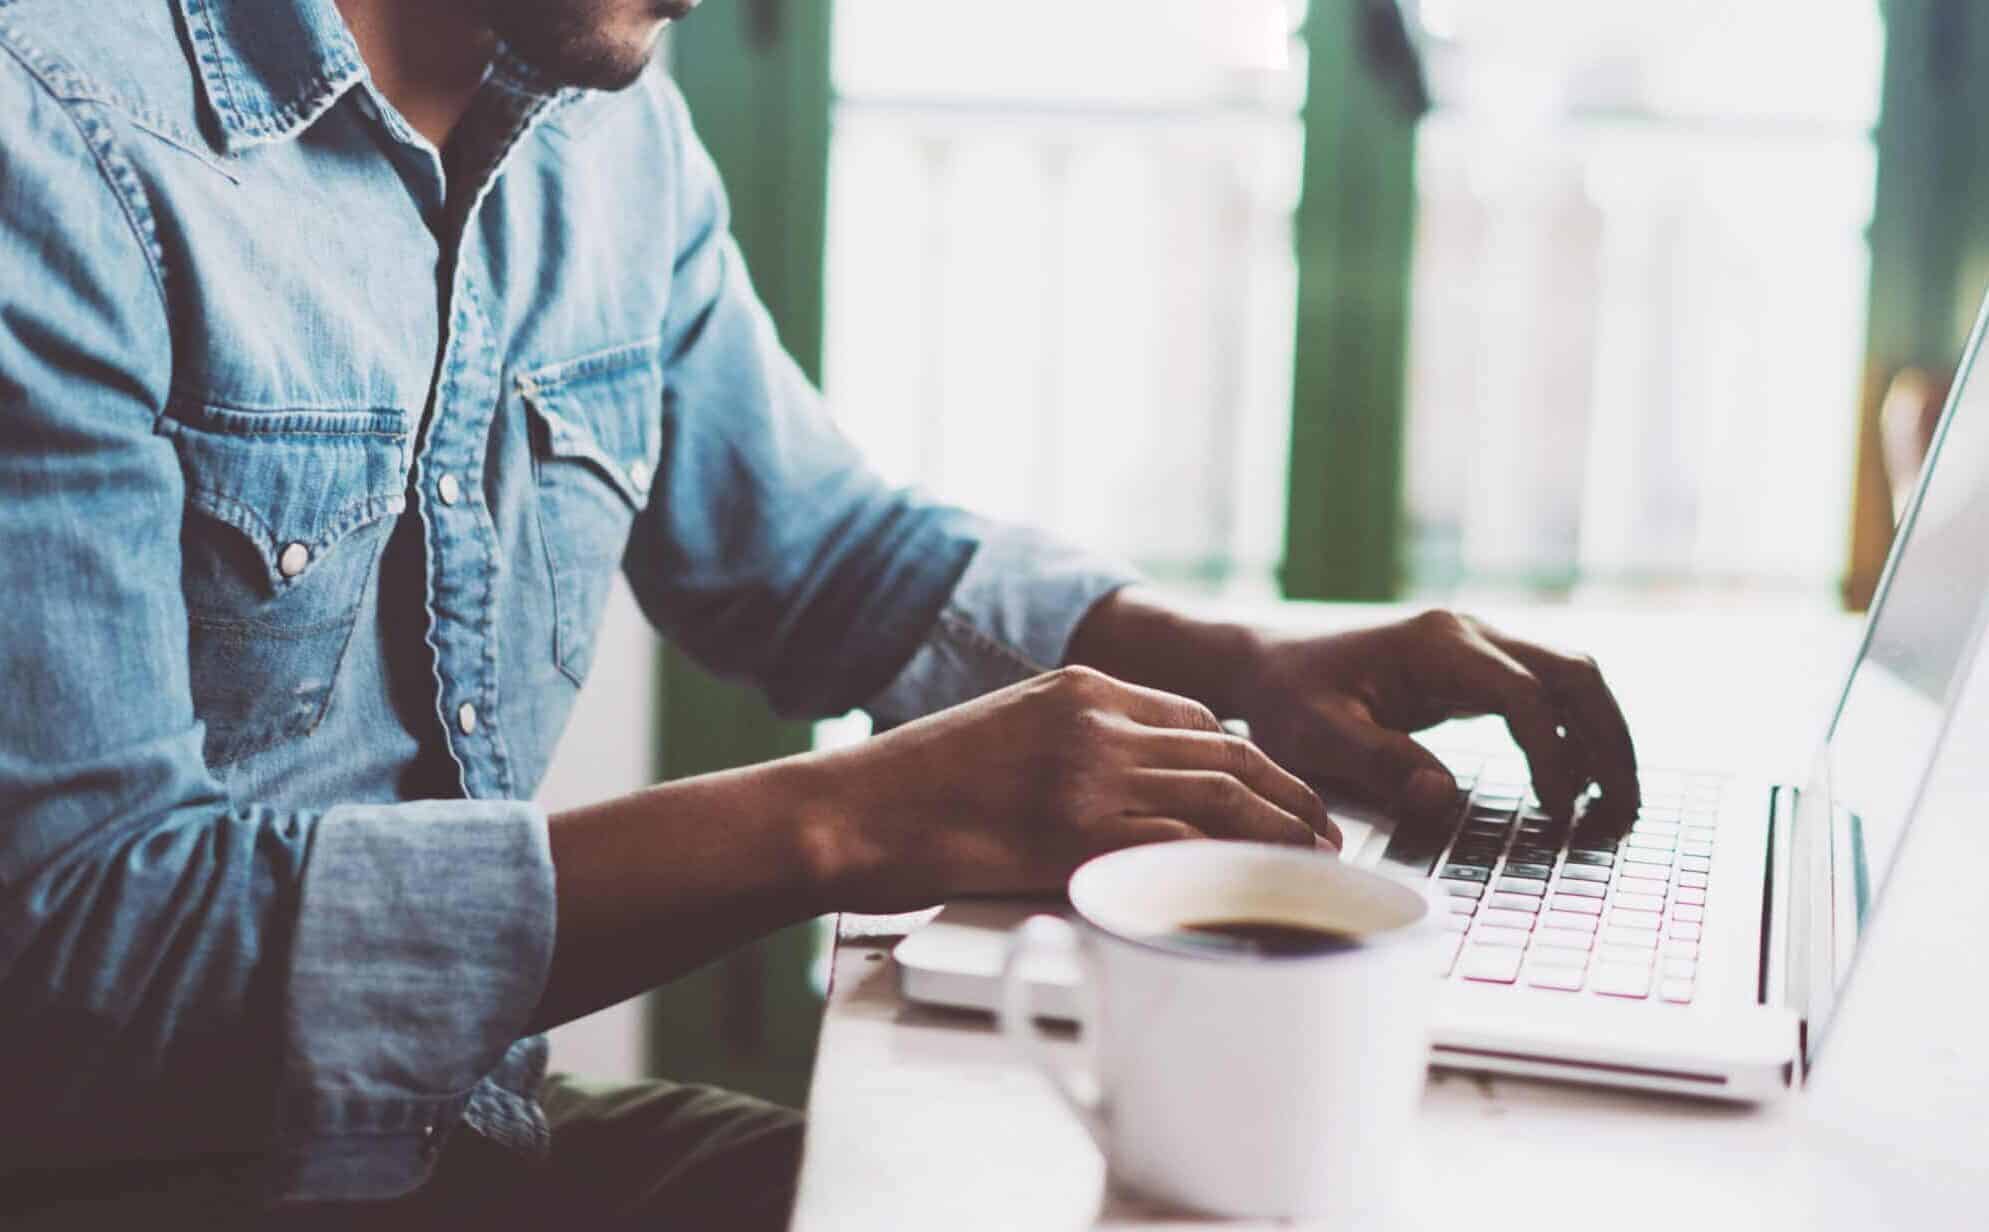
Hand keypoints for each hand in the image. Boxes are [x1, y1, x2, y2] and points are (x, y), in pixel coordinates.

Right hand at [810, 666, 1339, 911]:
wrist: (851, 811)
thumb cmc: (915, 787)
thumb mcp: (1005, 732)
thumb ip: (1072, 745)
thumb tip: (1131, 789)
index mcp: (1079, 687)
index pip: (1197, 720)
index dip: (1252, 762)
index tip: (1278, 793)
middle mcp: (1096, 721)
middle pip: (1228, 754)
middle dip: (1289, 795)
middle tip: (1326, 831)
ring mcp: (1090, 775)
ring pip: (1221, 797)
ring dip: (1281, 833)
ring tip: (1315, 863)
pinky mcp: (1076, 834)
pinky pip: (1180, 846)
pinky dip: (1231, 867)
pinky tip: (1257, 888)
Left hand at [1232, 610, 1639, 818]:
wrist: (1267, 663)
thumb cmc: (1286, 698)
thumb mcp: (1316, 735)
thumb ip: (1379, 763)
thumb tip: (1445, 797)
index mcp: (1437, 645)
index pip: (1524, 696)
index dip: (1552, 756)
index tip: (1559, 811)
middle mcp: (1469, 634)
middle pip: (1573, 674)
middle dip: (1609, 741)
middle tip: (1624, 811)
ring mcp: (1477, 645)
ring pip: (1572, 677)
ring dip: (1602, 736)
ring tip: (1617, 803)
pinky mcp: (1475, 667)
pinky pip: (1546, 692)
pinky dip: (1574, 732)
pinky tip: (1578, 783)